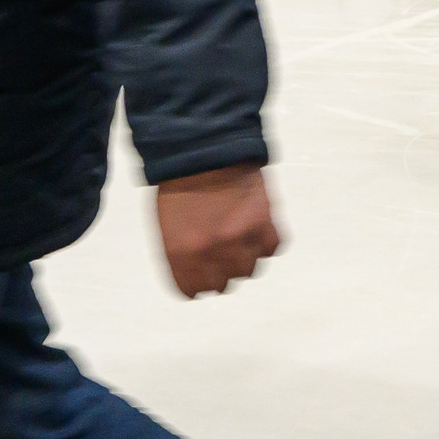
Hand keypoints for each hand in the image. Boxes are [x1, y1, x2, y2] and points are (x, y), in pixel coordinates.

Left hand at [154, 163, 280, 296]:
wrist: (206, 147)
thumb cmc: (180, 185)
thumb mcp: (166, 226)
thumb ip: (182, 257)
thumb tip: (199, 275)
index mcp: (181, 254)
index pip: (194, 291)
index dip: (197, 281)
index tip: (201, 271)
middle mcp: (212, 253)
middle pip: (224, 284)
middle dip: (221, 268)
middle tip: (220, 249)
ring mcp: (240, 239)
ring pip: (250, 269)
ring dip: (245, 254)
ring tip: (237, 233)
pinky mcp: (265, 223)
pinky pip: (272, 248)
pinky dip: (265, 240)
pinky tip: (254, 224)